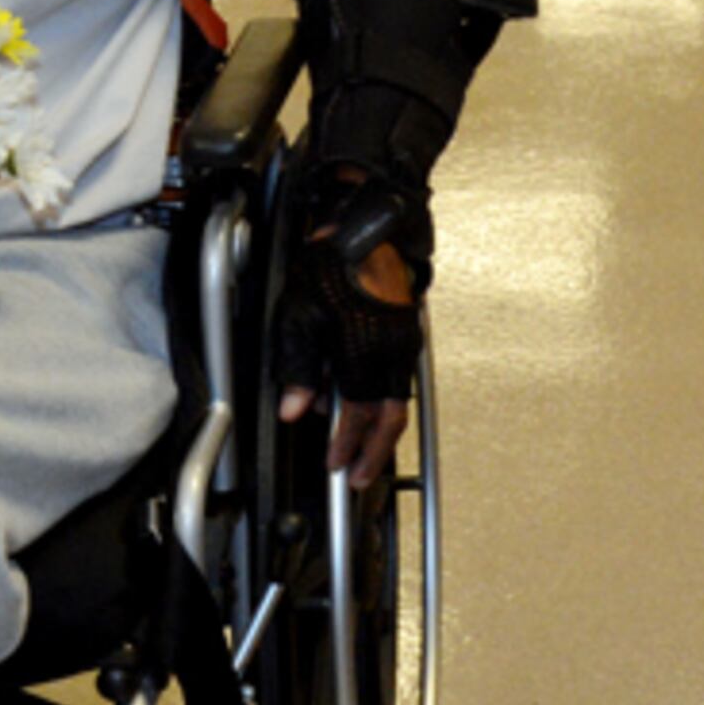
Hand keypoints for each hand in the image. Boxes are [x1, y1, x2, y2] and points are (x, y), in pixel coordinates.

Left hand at [274, 241, 415, 491]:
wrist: (368, 228)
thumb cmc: (333, 264)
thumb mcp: (299, 314)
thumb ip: (298, 367)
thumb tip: (295, 409)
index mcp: (365, 350)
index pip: (359, 413)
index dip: (347, 444)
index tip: (334, 464)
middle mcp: (393, 351)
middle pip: (392, 416)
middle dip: (376, 453)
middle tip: (360, 477)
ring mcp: (405, 341)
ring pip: (400, 399)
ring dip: (384, 430)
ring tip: (367, 451)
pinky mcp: (408, 331)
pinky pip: (402, 378)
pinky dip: (389, 402)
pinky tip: (373, 407)